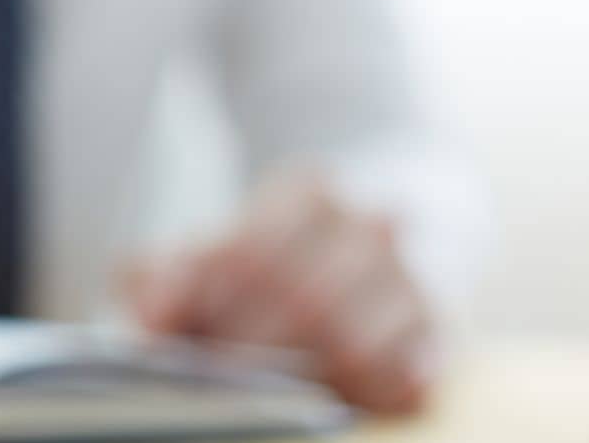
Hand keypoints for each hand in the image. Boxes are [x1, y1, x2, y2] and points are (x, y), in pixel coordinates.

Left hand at [125, 173, 436, 414]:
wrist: (369, 248)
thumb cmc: (274, 257)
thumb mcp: (212, 246)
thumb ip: (164, 274)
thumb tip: (150, 323)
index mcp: (310, 189)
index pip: (249, 249)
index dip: (199, 298)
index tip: (159, 334)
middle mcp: (371, 225)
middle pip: (300, 299)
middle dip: (242, 348)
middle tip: (206, 374)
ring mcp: (411, 279)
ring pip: (353, 343)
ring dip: (297, 378)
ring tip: (258, 391)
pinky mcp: (438, 336)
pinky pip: (406, 381)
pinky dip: (359, 397)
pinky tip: (325, 399)